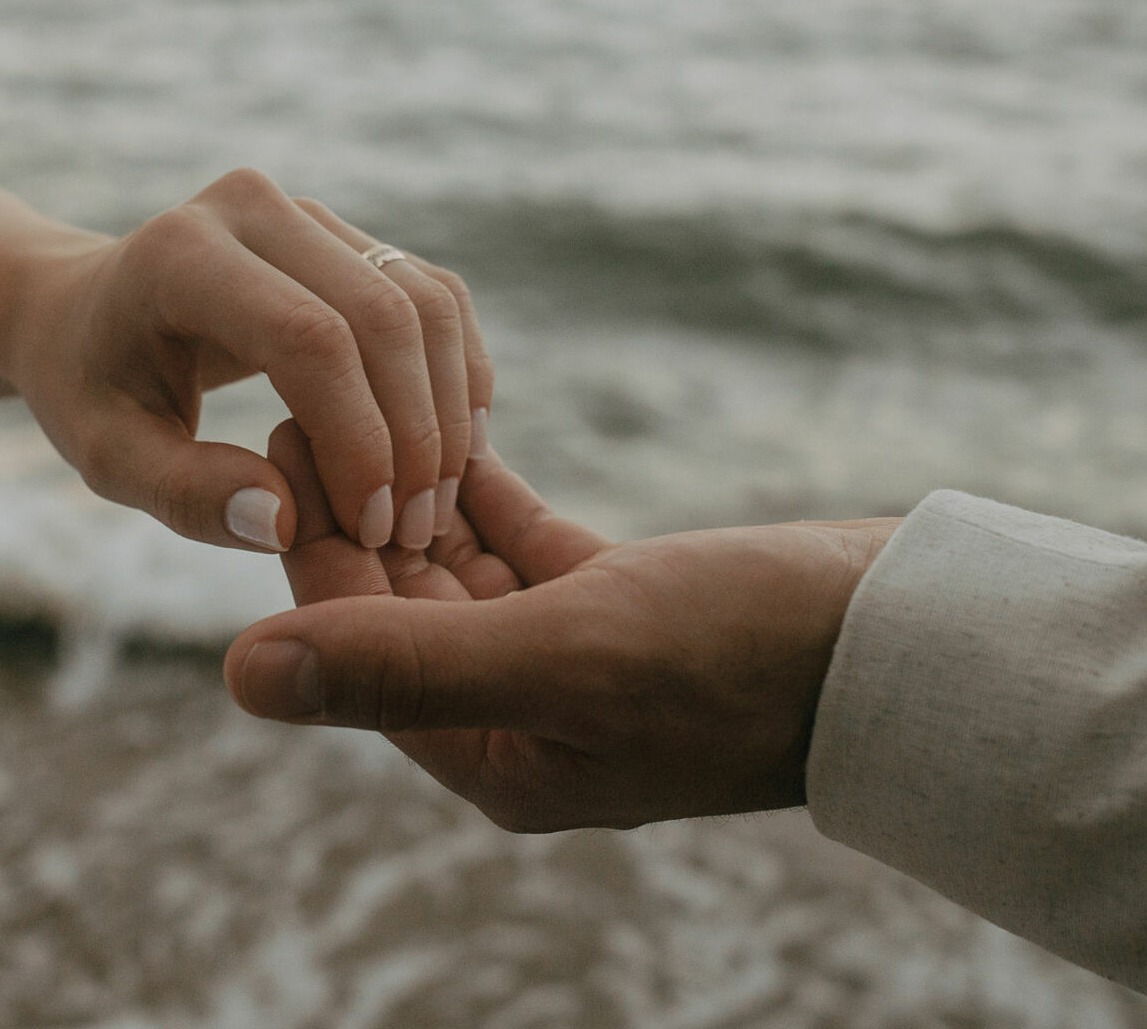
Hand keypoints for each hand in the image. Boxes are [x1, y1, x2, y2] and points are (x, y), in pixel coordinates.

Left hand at [2, 169, 491, 552]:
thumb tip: (287, 523)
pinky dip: (456, 376)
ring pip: (426, 304)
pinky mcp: (350, 236)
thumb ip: (188, 493)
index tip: (369, 530)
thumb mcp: (108, 456)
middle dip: (415, 434)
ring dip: (448, 410)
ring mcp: (310, 213)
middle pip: (382, 315)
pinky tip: (453, 454)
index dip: (357, 438)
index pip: (308, 338)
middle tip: (411, 534)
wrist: (85, 314)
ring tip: (434, 506)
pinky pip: (434, 298)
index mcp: (182, 253)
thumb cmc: (91, 390)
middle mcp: (254, 207)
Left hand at [224, 419, 900, 830]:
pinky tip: (454, 421)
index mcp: (493, 752)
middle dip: (351, 505)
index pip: (362, 645)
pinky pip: (523, 541)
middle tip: (303, 398)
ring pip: (456, 566)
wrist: (905, 641)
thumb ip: (403, 662)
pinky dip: (488, 486)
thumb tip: (242, 676)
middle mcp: (521, 714)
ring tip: (360, 394)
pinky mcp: (619, 603)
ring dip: (410, 488)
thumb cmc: (745, 658)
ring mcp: (572, 658)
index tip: (275, 445)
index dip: (311, 547)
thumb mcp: (565, 653)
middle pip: (399, 603)